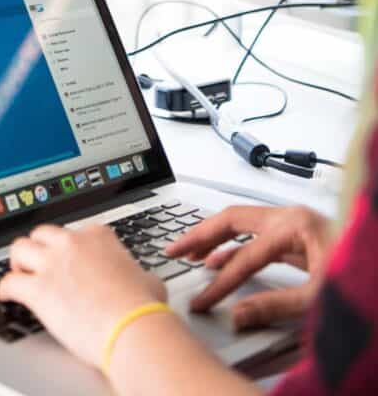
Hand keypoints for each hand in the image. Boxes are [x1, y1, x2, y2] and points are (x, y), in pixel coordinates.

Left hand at [0, 223, 166, 367]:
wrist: (131, 326)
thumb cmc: (142, 307)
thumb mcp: (148, 280)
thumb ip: (138, 274)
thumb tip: (143, 282)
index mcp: (97, 236)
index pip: (74, 232)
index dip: (69, 248)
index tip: (68, 259)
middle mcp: (72, 243)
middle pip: (42, 234)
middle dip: (39, 248)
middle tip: (38, 262)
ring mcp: (53, 263)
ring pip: (20, 248)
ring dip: (18, 261)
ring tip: (19, 273)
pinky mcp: (38, 289)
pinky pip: (9, 282)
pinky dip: (4, 289)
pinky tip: (6, 295)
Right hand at [165, 204, 332, 329]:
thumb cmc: (360, 275)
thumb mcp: (318, 296)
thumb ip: (275, 306)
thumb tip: (237, 315)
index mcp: (294, 224)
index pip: (245, 254)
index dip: (221, 282)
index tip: (203, 301)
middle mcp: (290, 217)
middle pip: (233, 220)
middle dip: (201, 235)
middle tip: (174, 250)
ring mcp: (294, 225)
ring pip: (242, 225)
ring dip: (214, 239)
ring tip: (189, 254)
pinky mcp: (298, 238)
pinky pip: (256, 237)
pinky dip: (235, 248)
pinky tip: (220, 262)